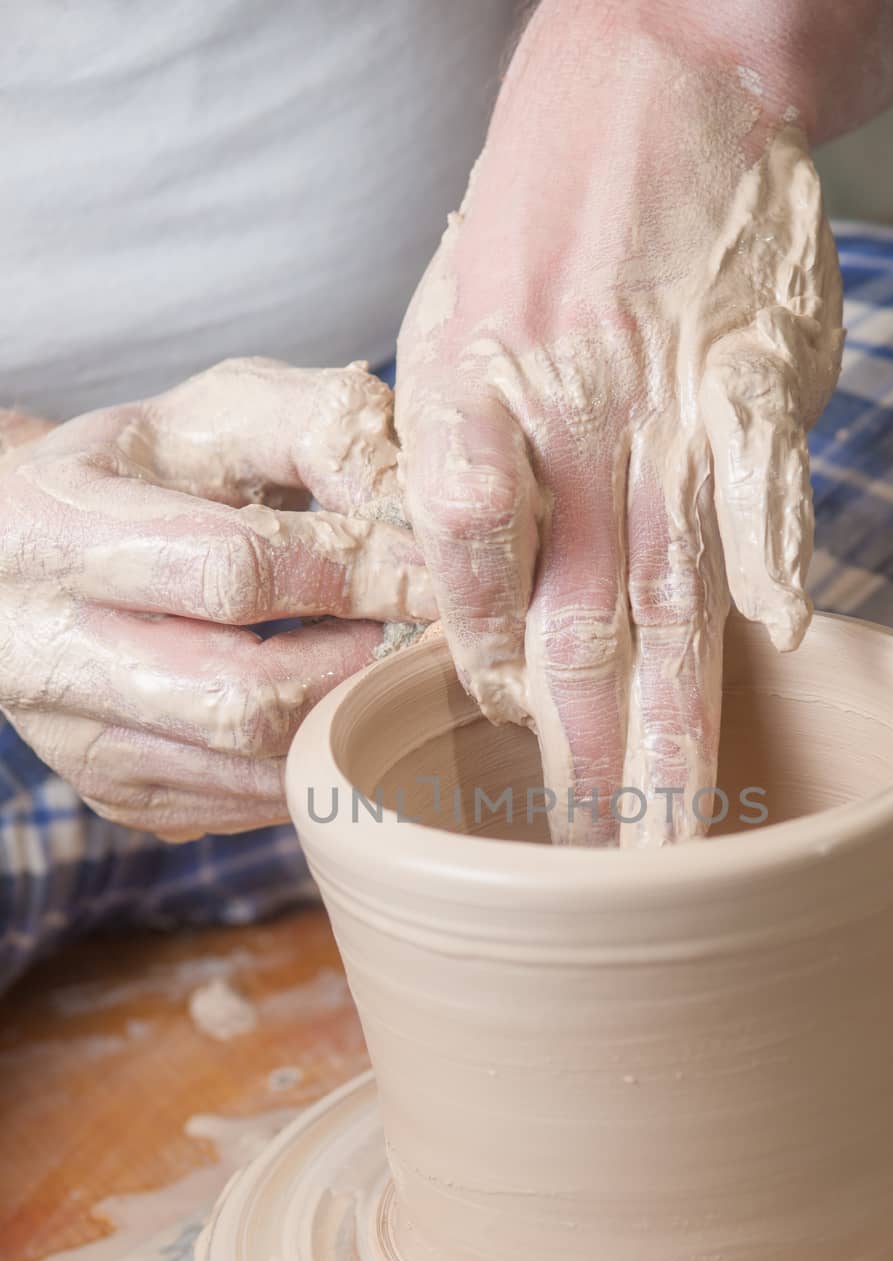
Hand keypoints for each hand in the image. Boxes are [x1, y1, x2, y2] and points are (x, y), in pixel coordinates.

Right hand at [0, 358, 433, 838]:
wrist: (30, 553)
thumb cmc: (147, 469)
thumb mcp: (221, 411)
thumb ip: (322, 430)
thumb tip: (416, 507)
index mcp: (57, 531)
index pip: (234, 574)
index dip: (356, 575)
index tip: (440, 576)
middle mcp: (48, 654)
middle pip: (250, 699)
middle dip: (368, 669)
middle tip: (439, 642)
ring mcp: (82, 744)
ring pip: (259, 771)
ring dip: (357, 728)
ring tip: (412, 678)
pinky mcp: (123, 797)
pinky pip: (252, 804)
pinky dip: (321, 764)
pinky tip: (353, 714)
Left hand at [396, 1, 841, 844]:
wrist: (655, 78)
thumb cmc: (536, 216)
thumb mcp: (443, 324)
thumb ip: (451, 463)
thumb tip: (478, 601)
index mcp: (474, 407)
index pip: (464, 567)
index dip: (481, 658)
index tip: (502, 731)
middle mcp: (570, 423)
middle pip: (574, 621)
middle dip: (582, 760)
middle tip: (586, 862)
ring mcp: (669, 407)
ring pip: (671, 592)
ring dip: (676, 719)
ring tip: (672, 825)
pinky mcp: (758, 383)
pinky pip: (770, 486)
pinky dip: (778, 561)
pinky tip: (779, 642)